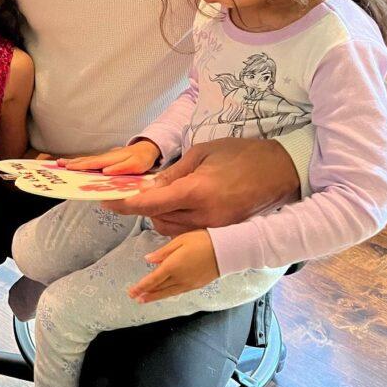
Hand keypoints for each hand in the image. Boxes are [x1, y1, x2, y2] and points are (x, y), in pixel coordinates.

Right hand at [60, 139, 159, 173]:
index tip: (69, 167)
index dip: (81, 166)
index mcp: (112, 159)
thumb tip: (106, 171)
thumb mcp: (136, 165)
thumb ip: (122, 167)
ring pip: (87, 159)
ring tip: (61, 163)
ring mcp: (105, 156)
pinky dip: (82, 161)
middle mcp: (106, 156)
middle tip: (58, 164)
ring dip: (75, 161)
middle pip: (87, 160)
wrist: (146, 149)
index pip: (93, 163)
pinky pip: (91, 160)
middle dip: (72, 162)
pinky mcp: (106, 159)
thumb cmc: (142, 159)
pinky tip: (76, 163)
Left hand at [100, 137, 299, 235]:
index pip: (150, 204)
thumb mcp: (202, 152)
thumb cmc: (241, 154)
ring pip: (170, 231)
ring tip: (159, 199)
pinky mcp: (221, 233)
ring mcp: (214, 228)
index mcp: (196, 191)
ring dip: (158, 217)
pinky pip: (188, 233)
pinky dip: (175, 223)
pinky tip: (175, 208)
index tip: (106, 202)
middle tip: (135, 194)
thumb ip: (173, 173)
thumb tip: (149, 188)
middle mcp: (204, 215)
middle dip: (142, 209)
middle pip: (157, 220)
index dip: (125, 205)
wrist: (281, 171)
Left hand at [128, 230, 217, 302]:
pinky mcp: (196, 285)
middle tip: (134, 298)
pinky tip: (164, 294)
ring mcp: (188, 283)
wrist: (226, 250)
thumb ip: (163, 252)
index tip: (131, 292)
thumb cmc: (202, 240)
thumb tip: (148, 259)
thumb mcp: (180, 240)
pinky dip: (168, 294)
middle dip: (145, 294)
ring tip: (144, 300)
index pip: (152, 280)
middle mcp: (179, 278)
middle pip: (159, 289)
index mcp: (172, 266)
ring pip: (168, 293)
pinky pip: (178, 291)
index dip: (141, 287)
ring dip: (155, 297)